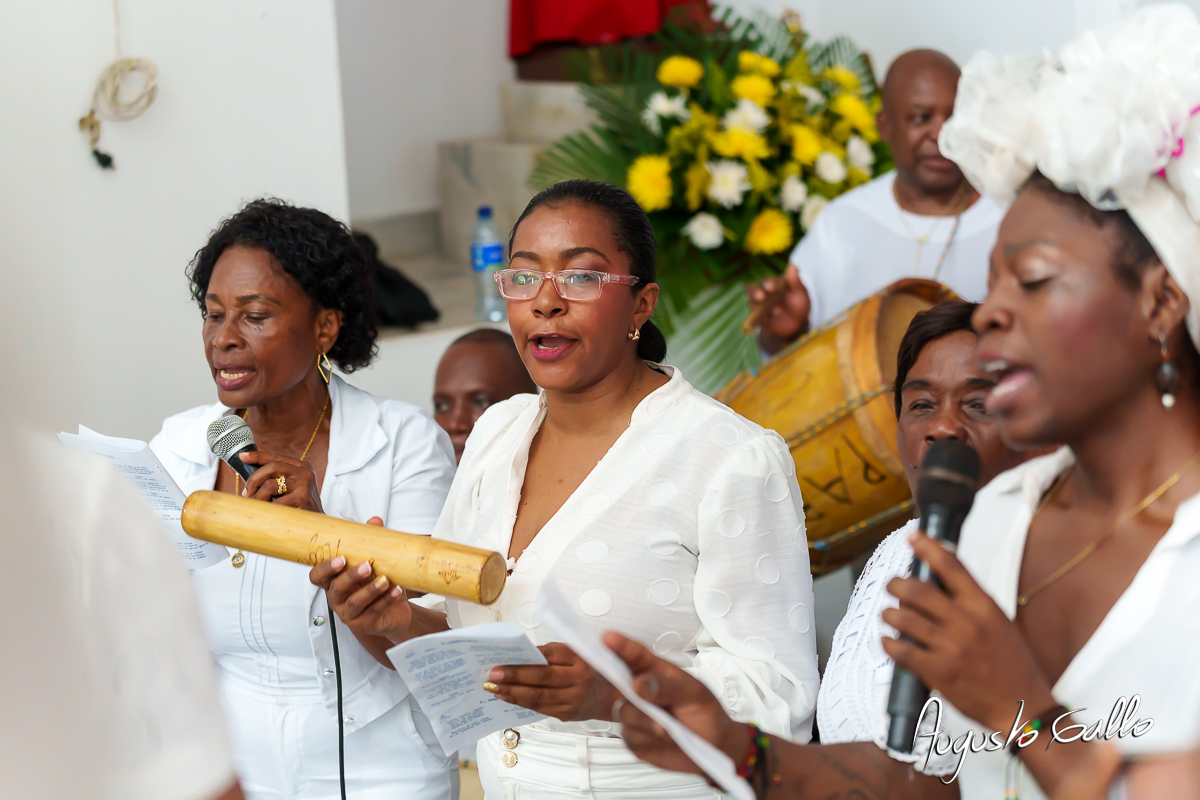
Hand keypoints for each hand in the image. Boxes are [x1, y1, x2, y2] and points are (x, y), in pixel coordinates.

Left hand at [239, 450, 322, 512]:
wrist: (317, 524)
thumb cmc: (299, 506)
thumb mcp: (292, 487)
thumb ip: (277, 479)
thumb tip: (250, 479)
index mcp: (301, 467)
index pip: (275, 457)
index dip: (257, 456)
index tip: (243, 456)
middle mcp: (304, 472)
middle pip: (271, 467)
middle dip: (254, 479)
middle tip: (246, 493)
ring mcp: (304, 484)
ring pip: (270, 485)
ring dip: (258, 497)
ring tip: (255, 506)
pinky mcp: (302, 498)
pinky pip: (275, 503)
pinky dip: (266, 509)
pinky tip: (266, 514)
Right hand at [309, 517, 413, 642]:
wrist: (395, 611)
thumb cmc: (378, 584)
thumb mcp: (375, 562)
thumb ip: (371, 542)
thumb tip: (374, 521)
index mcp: (334, 582)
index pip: (317, 576)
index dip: (324, 568)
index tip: (340, 558)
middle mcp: (337, 598)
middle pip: (336, 589)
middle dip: (350, 577)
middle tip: (366, 566)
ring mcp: (349, 613)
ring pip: (355, 602)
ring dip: (370, 590)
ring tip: (385, 580)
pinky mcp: (365, 624)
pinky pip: (374, 612)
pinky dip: (386, 601)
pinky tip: (397, 591)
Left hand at [487, 642, 616, 721]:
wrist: (613, 697)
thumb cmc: (592, 669)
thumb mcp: (581, 652)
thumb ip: (556, 651)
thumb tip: (525, 653)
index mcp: (581, 659)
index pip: (550, 655)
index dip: (526, 657)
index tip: (504, 657)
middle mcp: (579, 680)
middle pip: (541, 678)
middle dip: (514, 676)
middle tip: (492, 674)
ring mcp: (573, 700)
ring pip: (538, 697)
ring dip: (512, 692)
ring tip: (493, 687)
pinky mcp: (567, 715)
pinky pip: (540, 708)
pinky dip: (521, 702)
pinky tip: (507, 697)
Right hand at [603, 632, 748, 775]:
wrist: (713, 745)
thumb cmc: (704, 711)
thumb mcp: (694, 693)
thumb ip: (668, 686)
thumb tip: (639, 684)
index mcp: (655, 671)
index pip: (635, 655)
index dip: (621, 646)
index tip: (608, 637)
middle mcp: (641, 690)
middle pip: (617, 679)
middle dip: (609, 674)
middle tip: (609, 674)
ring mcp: (636, 714)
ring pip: (623, 711)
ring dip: (643, 718)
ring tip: (665, 727)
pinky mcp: (635, 737)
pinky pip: (630, 736)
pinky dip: (647, 737)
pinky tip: (664, 737)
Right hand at [746, 263, 809, 354]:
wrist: (798, 322)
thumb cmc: (798, 303)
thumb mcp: (800, 292)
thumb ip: (795, 281)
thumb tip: (792, 266)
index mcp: (772, 285)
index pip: (765, 281)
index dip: (767, 283)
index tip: (772, 287)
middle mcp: (762, 294)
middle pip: (751, 290)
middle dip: (755, 293)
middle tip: (761, 297)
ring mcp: (759, 307)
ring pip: (752, 305)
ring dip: (761, 308)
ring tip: (777, 311)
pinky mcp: (759, 319)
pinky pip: (755, 319)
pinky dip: (761, 320)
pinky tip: (769, 320)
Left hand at [881, 531, 1055, 731]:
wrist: (1022, 705)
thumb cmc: (1012, 663)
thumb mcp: (999, 622)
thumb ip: (971, 602)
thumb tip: (941, 582)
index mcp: (983, 606)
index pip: (951, 566)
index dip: (928, 547)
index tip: (913, 537)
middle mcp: (965, 622)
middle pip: (918, 591)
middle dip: (897, 584)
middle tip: (891, 584)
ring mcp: (950, 647)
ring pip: (904, 619)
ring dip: (890, 614)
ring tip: (888, 614)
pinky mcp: (938, 671)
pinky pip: (902, 651)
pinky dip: (889, 643)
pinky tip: (887, 641)